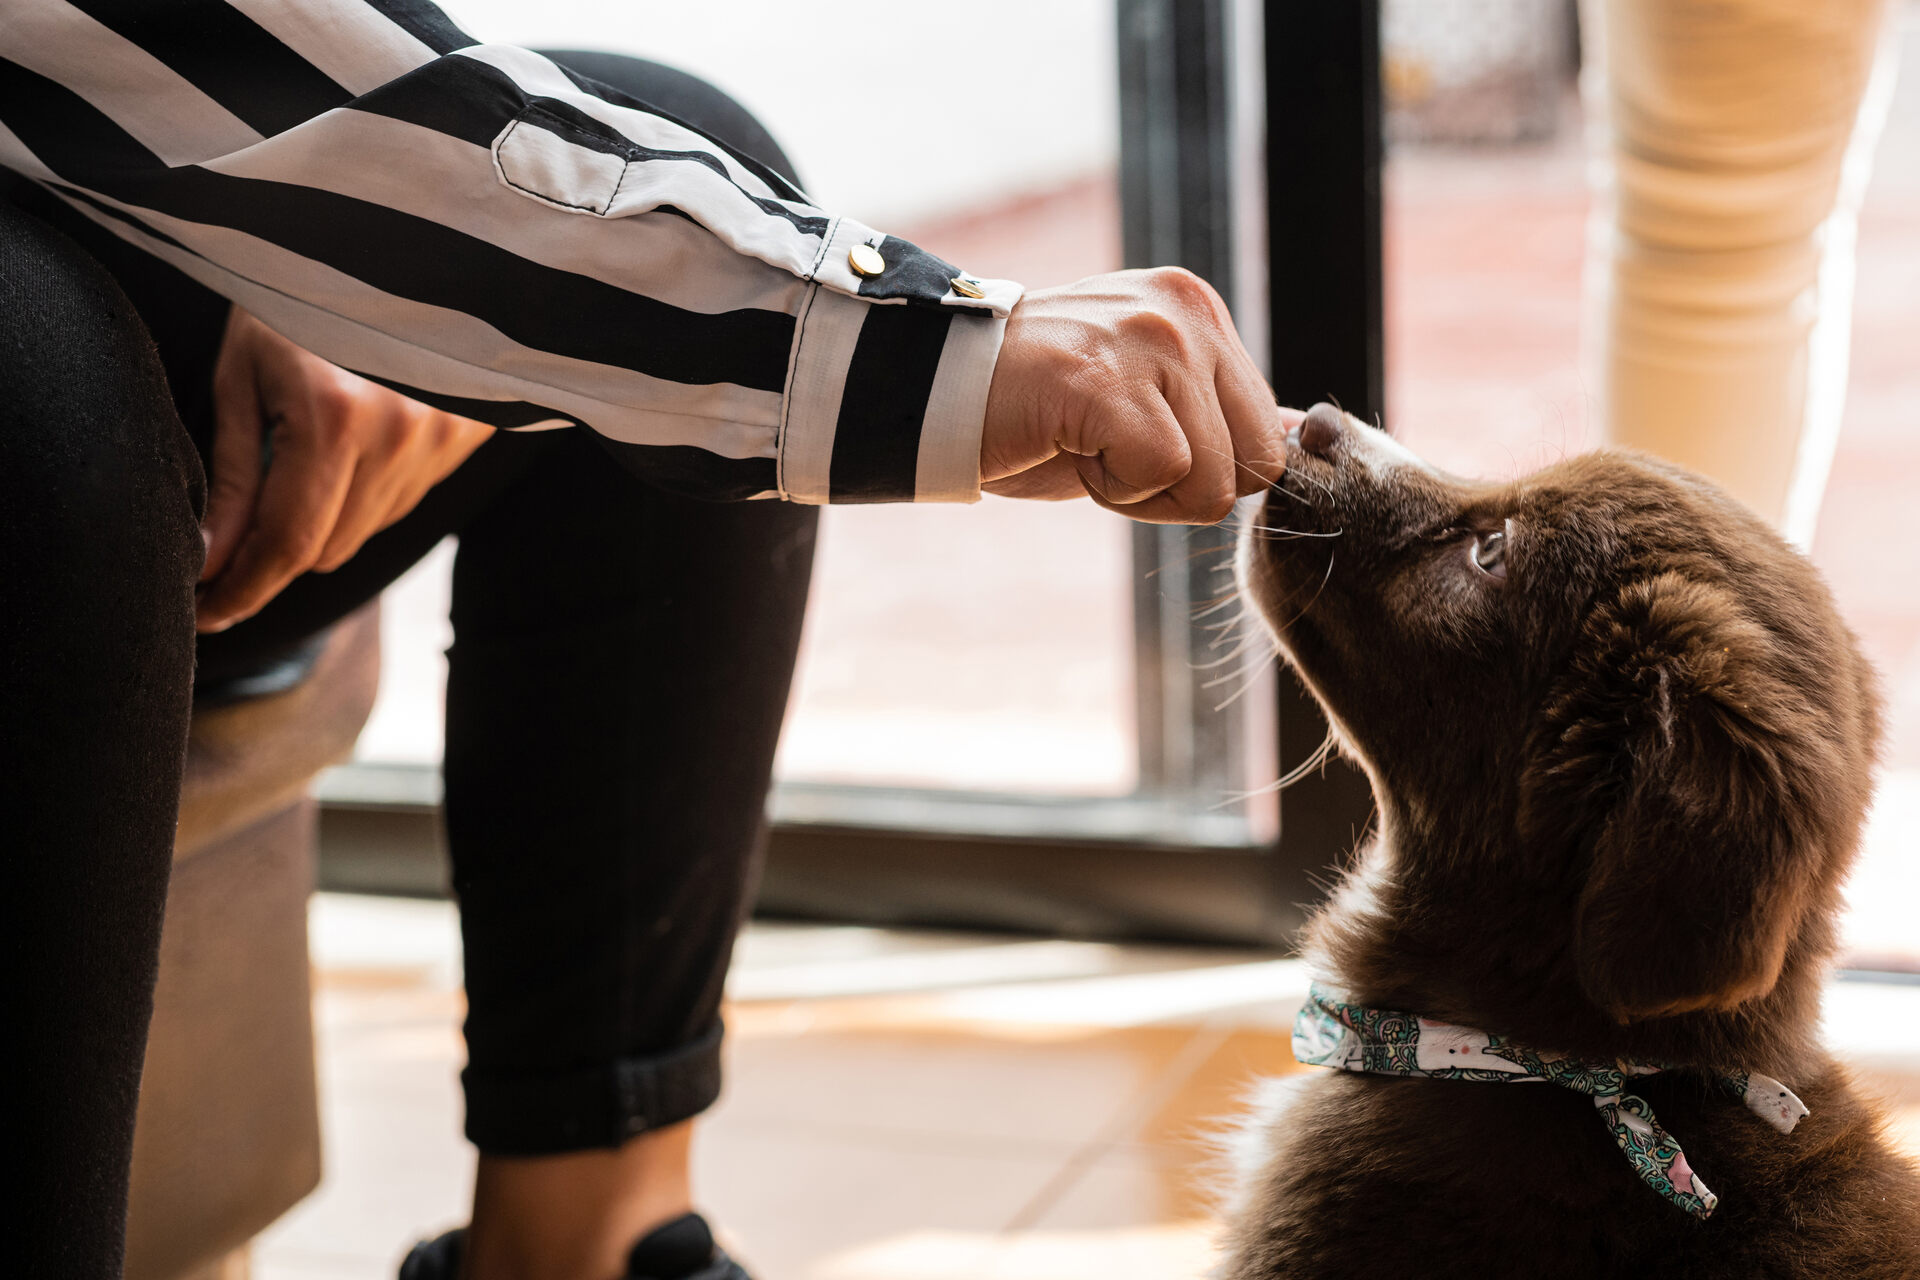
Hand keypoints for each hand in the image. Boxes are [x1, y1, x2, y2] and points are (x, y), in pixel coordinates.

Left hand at [196, 308, 494, 631]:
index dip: (241, 589)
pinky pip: (402, 502)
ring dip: (320, 524)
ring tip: (295, 463)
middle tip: (228, 541)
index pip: (287, 542)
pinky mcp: (468, 437)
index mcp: (335, 418)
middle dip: (272, 556)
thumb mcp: (244, 374)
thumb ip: (235, 477)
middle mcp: (400, 437)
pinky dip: (362, 496)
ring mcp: (443, 440)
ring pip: (365, 532)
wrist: (394, 243)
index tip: (203, 613)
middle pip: (327, 548)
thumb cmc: (298, 296)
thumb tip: (211, 560)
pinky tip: (347, 447)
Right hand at [979, 267, 1299, 520]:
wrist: (932, 392)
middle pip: (1255, 464)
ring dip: (1143, 490)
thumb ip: (1220, 416)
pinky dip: (1114, 491)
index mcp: (1200, 310)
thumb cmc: (1035, 409)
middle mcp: (1187, 314)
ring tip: (1082, 442)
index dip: (1203, 472)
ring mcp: (1153, 340)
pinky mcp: (1111, 380)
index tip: (1131, 443)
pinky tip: (1067, 446)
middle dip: (1186, 488)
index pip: (1268, 435)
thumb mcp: (1144, 404)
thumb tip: (1304, 439)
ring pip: (1212, 480)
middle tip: (1109, 451)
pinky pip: (1162, 474)